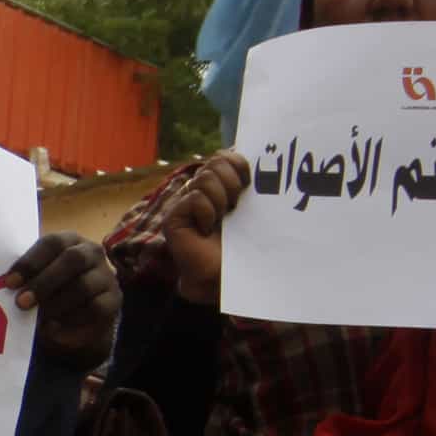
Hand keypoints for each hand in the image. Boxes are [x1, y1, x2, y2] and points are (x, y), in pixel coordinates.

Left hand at [5, 233, 119, 366]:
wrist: (75, 315)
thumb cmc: (49, 290)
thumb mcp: (36, 280)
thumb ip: (25, 280)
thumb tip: (2, 289)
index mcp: (68, 240)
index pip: (52, 243)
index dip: (30, 262)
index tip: (9, 282)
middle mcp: (91, 252)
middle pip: (72, 260)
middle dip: (44, 282)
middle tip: (21, 303)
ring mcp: (105, 275)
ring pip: (83, 286)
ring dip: (55, 304)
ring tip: (36, 318)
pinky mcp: (114, 300)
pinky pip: (95, 309)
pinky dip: (71, 320)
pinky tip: (53, 328)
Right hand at [159, 152, 250, 307]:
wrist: (228, 279)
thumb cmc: (246, 248)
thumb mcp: (256, 211)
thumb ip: (256, 187)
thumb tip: (261, 159)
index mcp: (223, 187)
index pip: (225, 156)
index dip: (239, 162)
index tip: (250, 181)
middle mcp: (203, 192)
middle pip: (215, 162)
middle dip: (231, 179)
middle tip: (236, 204)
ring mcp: (186, 204)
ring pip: (204, 177)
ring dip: (220, 197)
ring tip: (222, 218)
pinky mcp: (174, 217)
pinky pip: (193, 198)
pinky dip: (206, 211)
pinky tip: (206, 229)